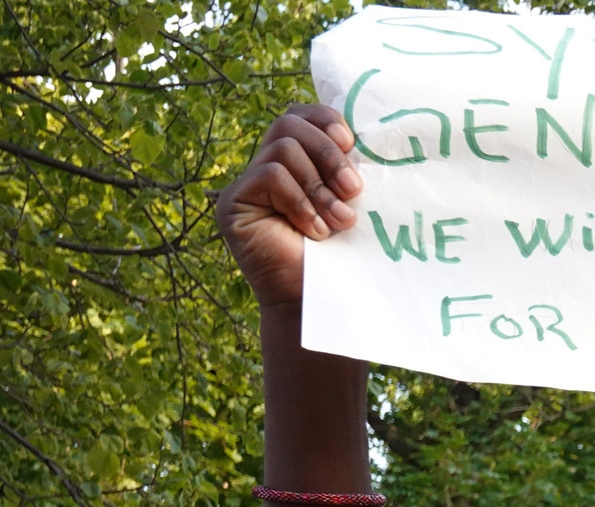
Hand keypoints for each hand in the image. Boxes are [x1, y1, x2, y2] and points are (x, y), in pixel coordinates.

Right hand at [216, 104, 363, 307]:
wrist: (321, 301)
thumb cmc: (343, 256)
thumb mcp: (351, 203)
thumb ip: (347, 169)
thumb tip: (362, 136)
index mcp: (297, 164)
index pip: (301, 116)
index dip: (326, 120)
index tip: (352, 144)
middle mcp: (268, 168)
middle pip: (290, 123)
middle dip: (328, 153)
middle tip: (353, 189)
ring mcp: (248, 184)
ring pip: (284, 147)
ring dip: (319, 186)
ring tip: (338, 221)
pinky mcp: (233, 202)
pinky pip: (270, 174)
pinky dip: (300, 200)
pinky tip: (314, 231)